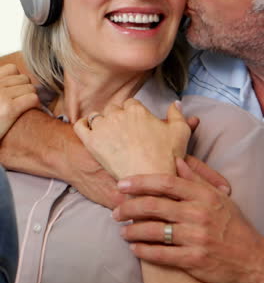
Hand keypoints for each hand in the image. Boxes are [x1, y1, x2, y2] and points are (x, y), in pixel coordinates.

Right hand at [0, 64, 38, 138]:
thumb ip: (3, 88)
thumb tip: (22, 81)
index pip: (12, 69)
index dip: (18, 80)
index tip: (17, 93)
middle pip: (24, 79)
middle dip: (27, 91)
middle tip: (25, 103)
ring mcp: (1, 95)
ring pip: (30, 88)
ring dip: (32, 98)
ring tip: (26, 110)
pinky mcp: (9, 108)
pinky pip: (32, 98)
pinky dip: (35, 105)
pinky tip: (31, 113)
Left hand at [74, 99, 190, 179]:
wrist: (150, 179)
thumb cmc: (166, 158)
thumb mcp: (180, 133)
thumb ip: (178, 114)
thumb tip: (175, 102)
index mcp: (136, 110)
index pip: (131, 103)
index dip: (133, 113)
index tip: (136, 124)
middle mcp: (118, 115)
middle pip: (114, 109)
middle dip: (118, 117)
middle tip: (123, 133)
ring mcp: (102, 128)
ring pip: (97, 116)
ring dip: (102, 122)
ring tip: (108, 135)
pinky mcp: (91, 142)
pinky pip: (80, 126)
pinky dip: (83, 125)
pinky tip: (89, 131)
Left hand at [112, 158, 263, 282]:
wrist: (251, 258)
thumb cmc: (232, 225)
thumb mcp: (217, 197)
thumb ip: (195, 178)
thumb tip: (176, 159)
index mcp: (202, 195)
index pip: (165, 182)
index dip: (140, 182)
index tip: (122, 184)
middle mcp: (197, 213)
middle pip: (154, 205)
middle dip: (128, 207)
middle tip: (115, 210)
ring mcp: (195, 237)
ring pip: (153, 230)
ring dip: (132, 230)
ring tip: (122, 230)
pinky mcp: (194, 260)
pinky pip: (161, 254)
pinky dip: (143, 250)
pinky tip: (134, 248)